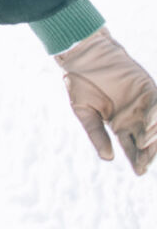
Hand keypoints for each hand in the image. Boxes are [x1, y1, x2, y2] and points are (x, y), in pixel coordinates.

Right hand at [55, 27, 156, 174]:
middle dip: (148, 153)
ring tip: (147, 148)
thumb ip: (96, 133)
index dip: (137, 159)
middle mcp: (134, 117)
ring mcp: (143, 104)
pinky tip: (147, 127)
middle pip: (147, 141)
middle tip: (145, 164)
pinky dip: (154, 117)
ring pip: (155, 126)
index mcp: (119, 125)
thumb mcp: (85, 112)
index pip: (132, 147)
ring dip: (154, 139)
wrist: (83, 56)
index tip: (139, 171)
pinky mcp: (148, 89)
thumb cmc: (79, 83)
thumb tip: (109, 158)